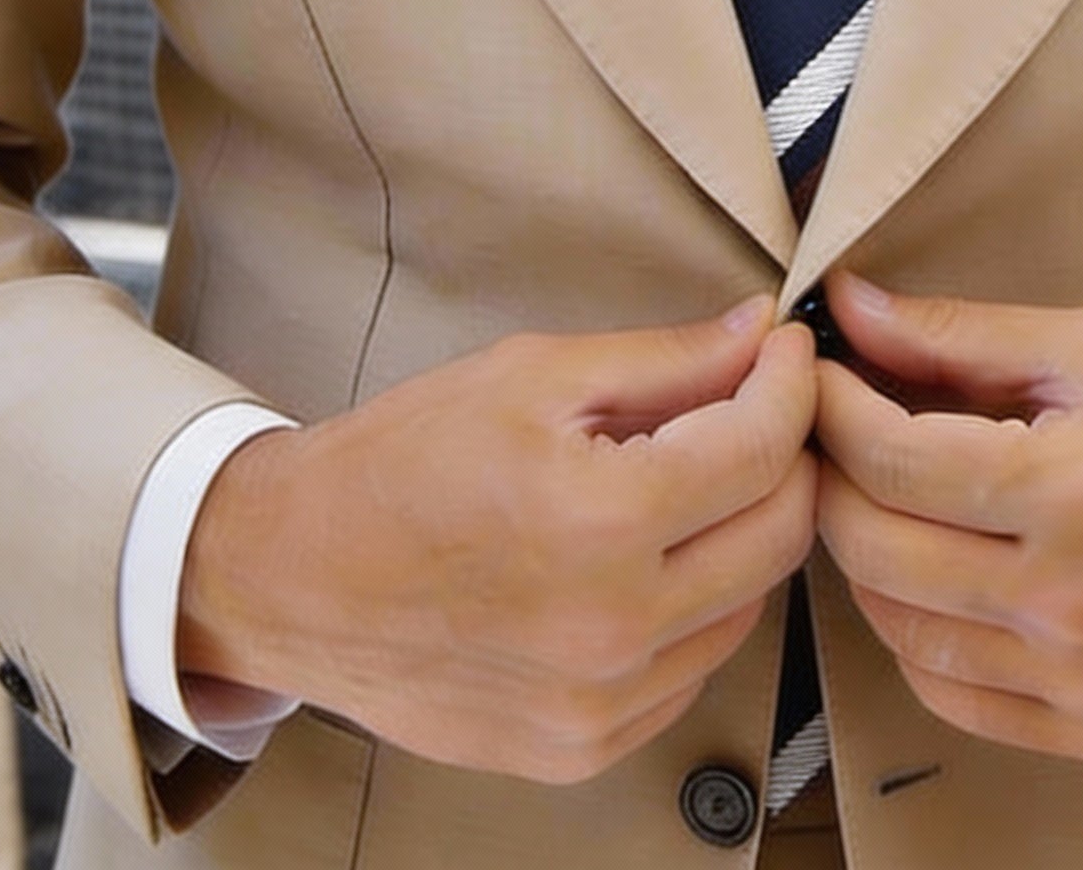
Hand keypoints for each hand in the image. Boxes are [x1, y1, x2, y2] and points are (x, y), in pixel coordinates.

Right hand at [178, 300, 817, 783]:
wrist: (291, 577)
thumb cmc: (400, 463)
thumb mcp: (532, 375)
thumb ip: (665, 359)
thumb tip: (758, 332)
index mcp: (600, 520)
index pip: (763, 448)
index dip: (791, 384)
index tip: (785, 352)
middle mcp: (613, 628)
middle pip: (780, 534)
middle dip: (786, 456)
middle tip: (754, 407)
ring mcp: (599, 704)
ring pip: (748, 605)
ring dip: (741, 534)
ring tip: (686, 482)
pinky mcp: (581, 749)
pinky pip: (691, 669)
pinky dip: (694, 608)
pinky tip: (644, 560)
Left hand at [813, 272, 1082, 763]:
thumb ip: (960, 334)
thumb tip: (851, 307)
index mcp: (1071, 491)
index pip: (890, 459)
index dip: (832, 408)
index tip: (819, 373)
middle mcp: (1070, 601)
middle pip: (875, 547)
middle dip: (831, 476)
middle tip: (833, 429)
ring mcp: (1082, 679)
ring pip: (898, 629)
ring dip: (864, 556)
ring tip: (878, 495)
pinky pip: (953, 697)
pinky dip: (916, 637)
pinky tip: (928, 577)